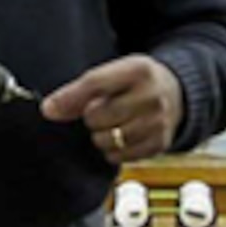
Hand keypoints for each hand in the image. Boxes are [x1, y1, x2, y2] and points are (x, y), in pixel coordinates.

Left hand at [40, 55, 183, 163]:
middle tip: (100, 111)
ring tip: (111, 124)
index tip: (49, 109)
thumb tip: (50, 109)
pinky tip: (120, 136)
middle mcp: (152, 96)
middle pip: (99, 116)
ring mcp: (158, 122)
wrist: (176, 93)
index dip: (69, 98)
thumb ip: (80, 90)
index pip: (95, 84)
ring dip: (101, 136)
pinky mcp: (160, 144)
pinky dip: (113, 150)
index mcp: (138, 70)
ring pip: (108, 140)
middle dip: (91, 117)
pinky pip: (121, 156)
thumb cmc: (136, 82)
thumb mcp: (113, 73)